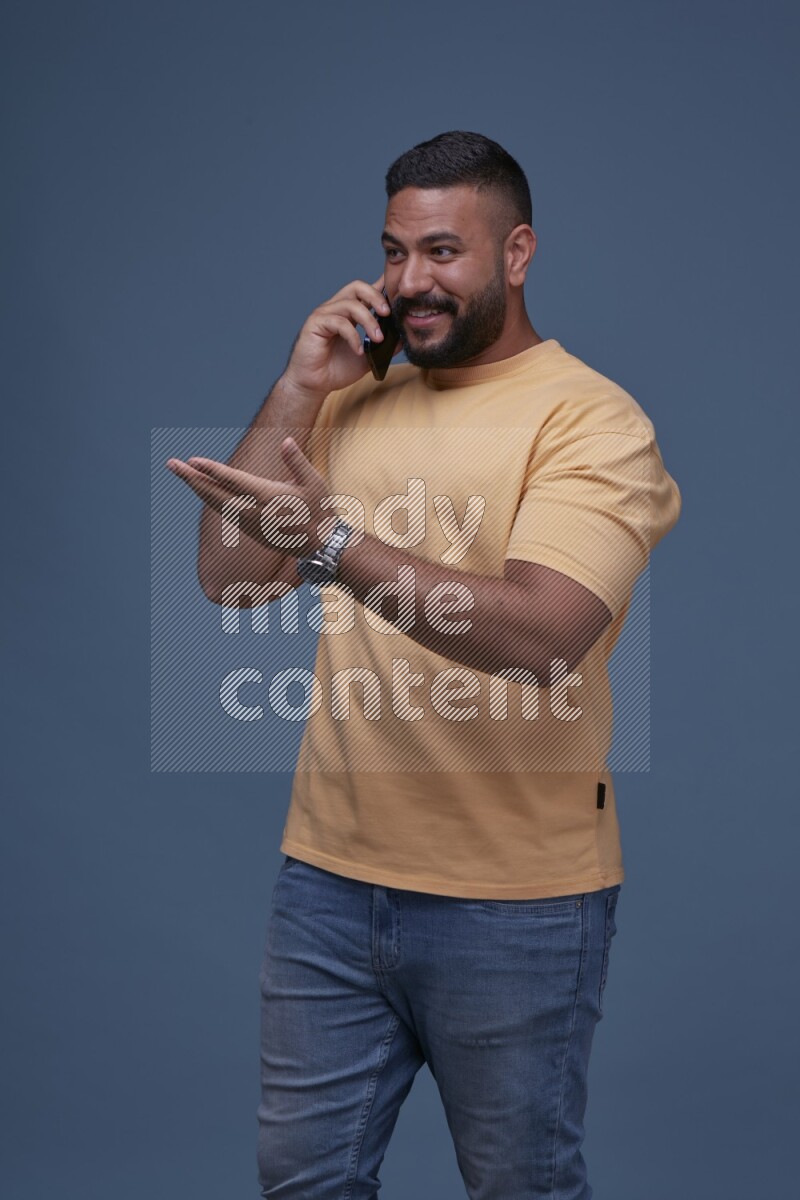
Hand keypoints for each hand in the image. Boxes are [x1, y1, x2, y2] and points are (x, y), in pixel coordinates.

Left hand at [166, 437, 331, 557]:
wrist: (321, 547)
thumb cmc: (320, 511)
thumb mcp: (314, 483)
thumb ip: (297, 461)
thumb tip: (286, 441)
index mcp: (269, 498)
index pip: (234, 482)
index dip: (212, 471)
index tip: (192, 461)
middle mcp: (254, 512)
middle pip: (215, 494)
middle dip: (192, 479)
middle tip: (172, 464)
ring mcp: (250, 523)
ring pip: (216, 504)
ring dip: (198, 488)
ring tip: (182, 472)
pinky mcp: (250, 530)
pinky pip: (224, 512)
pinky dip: (210, 499)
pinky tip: (202, 489)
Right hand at [283, 275, 401, 396]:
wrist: (314, 384)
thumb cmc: (337, 369)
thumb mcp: (369, 357)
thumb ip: (385, 346)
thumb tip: (403, 338)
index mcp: (349, 312)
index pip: (366, 291)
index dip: (382, 287)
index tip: (398, 295)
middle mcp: (336, 308)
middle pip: (357, 287)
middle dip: (376, 297)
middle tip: (388, 313)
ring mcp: (325, 314)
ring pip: (350, 304)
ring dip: (368, 320)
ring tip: (378, 338)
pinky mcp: (315, 324)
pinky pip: (338, 322)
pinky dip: (353, 336)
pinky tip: (359, 350)